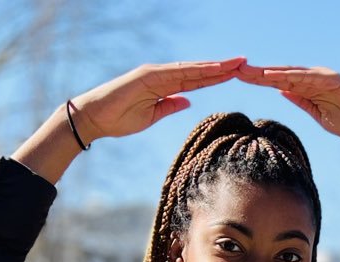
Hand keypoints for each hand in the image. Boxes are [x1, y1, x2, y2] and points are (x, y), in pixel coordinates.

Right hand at [71, 58, 245, 142]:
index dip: (216, 77)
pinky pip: (176, 73)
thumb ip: (169, 106)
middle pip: (198, 71)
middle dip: (222, 68)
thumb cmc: (119, 119)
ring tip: (236, 64)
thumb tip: (187, 100)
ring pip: (191, 69)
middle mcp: (162, 76)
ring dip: (214, 67)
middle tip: (245, 63)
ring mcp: (155, 74)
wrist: (94, 119)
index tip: (236, 75)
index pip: (196, 81)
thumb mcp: (151, 116)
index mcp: (164, 86)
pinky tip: (213, 69)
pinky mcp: (148, 76)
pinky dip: (196, 70)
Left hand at [239, 65, 339, 143]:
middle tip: (235, 70)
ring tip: (247, 72)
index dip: (259, 81)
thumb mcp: (319, 115)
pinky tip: (271, 76)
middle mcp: (314, 79)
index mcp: (309, 88)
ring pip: (290, 73)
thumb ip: (302, 102)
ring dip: (268, 73)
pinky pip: (306, 77)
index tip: (239, 80)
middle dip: (258, 74)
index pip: (279, 83)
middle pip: (280, 75)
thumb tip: (283, 91)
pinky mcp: (333, 80)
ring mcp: (323, 78)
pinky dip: (289, 76)